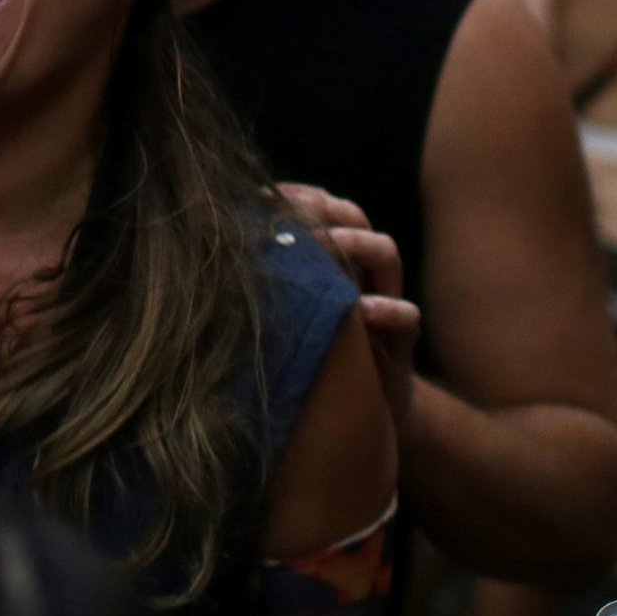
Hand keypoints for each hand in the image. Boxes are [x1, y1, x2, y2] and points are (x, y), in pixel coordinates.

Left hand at [279, 183, 418, 430]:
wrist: (351, 420)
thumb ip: (265, 287)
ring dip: (357, 244)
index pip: (319, 207)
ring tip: (331, 245)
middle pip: (353, 218)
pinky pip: (407, 316)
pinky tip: (362, 310)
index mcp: (328, 259)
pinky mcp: (399, 344)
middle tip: (295, 213)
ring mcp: (384, 302)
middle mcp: (358, 272)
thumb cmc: (306, 362)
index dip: (297, 196)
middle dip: (326, 208)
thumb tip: (209, 256)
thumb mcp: (283, 320)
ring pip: (385, 253)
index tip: (262, 195)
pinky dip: (388, 309)